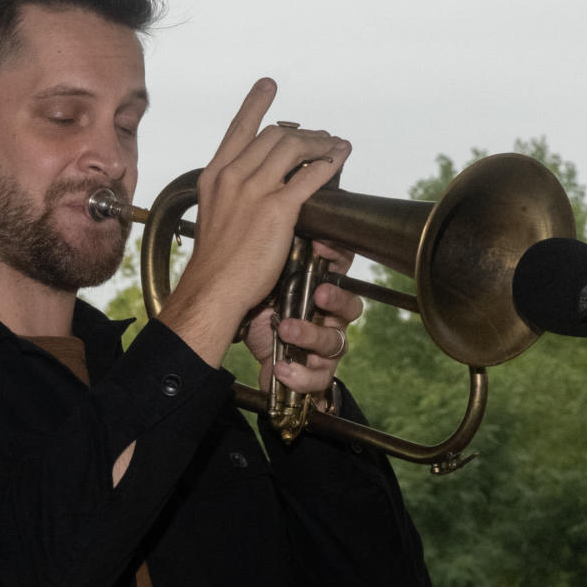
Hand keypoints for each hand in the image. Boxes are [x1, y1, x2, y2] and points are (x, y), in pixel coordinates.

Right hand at [158, 80, 350, 366]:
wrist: (213, 288)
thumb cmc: (214, 263)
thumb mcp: (212, 217)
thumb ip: (229, 198)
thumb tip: (248, 193)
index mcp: (214, 176)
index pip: (238, 130)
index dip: (255, 104)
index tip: (268, 86)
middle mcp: (232, 176)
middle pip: (273, 136)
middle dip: (302, 133)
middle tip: (320, 136)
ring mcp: (254, 190)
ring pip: (293, 148)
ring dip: (319, 143)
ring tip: (334, 144)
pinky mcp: (277, 209)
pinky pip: (311, 175)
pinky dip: (330, 162)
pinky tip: (341, 157)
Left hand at [244, 242, 363, 409]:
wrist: (235, 336)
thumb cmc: (255, 300)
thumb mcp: (265, 270)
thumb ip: (279, 245)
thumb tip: (284, 210)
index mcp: (319, 282)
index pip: (343, 264)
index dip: (338, 254)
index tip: (319, 245)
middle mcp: (326, 312)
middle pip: (350, 305)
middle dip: (337, 299)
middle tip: (319, 293)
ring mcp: (322, 342)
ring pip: (335, 341)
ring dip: (311, 335)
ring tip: (285, 329)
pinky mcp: (311, 371)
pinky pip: (318, 377)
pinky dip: (300, 374)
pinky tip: (281, 367)